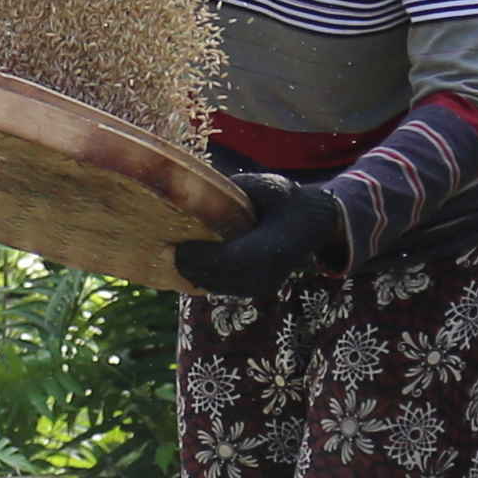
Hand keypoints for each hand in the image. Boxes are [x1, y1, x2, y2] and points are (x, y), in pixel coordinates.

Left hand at [172, 174, 343, 297]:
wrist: (314, 225)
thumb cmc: (289, 201)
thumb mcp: (268, 187)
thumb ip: (239, 190)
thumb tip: (205, 190)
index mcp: (271, 249)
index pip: (228, 259)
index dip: (200, 255)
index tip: (176, 243)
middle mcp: (267, 274)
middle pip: (218, 278)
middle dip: (189, 266)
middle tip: (164, 250)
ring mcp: (263, 286)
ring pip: (219, 287)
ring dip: (193, 274)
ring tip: (171, 257)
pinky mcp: (258, 290)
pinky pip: (225, 289)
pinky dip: (204, 278)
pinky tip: (188, 264)